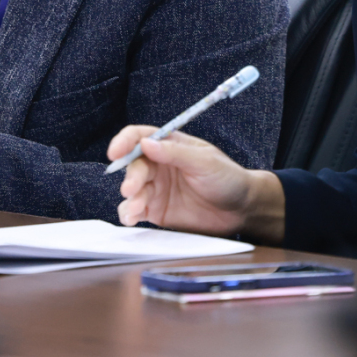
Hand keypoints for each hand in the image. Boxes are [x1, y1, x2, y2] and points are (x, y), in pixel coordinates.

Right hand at [107, 125, 282, 241]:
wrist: (242, 210)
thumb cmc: (228, 178)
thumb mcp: (204, 161)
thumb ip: (176, 152)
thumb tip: (146, 143)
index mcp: (170, 146)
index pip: (140, 137)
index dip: (124, 141)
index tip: (115, 152)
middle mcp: (159, 165)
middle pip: (134, 165)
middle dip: (130, 177)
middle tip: (131, 189)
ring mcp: (157, 189)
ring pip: (132, 189)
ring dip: (129, 198)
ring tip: (135, 210)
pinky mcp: (157, 211)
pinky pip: (136, 210)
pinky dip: (129, 213)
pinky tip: (131, 218)